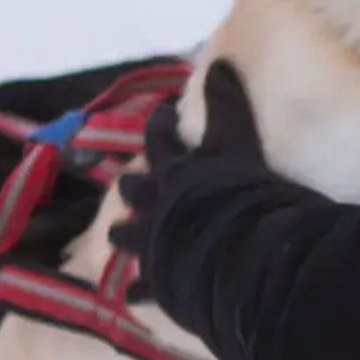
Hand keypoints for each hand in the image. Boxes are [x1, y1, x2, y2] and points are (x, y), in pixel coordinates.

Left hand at [109, 60, 266, 295]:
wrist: (236, 254)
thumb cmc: (240, 194)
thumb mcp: (237, 140)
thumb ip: (229, 102)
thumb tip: (222, 61)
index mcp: (176, 170)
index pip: (161, 140)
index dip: (160, 126)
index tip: (161, 117)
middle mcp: (157, 205)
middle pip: (135, 189)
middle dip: (132, 184)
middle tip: (128, 183)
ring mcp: (154, 246)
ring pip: (127, 237)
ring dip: (125, 236)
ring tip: (119, 238)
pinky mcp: (160, 283)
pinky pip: (143, 289)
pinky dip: (138, 292)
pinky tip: (130, 297)